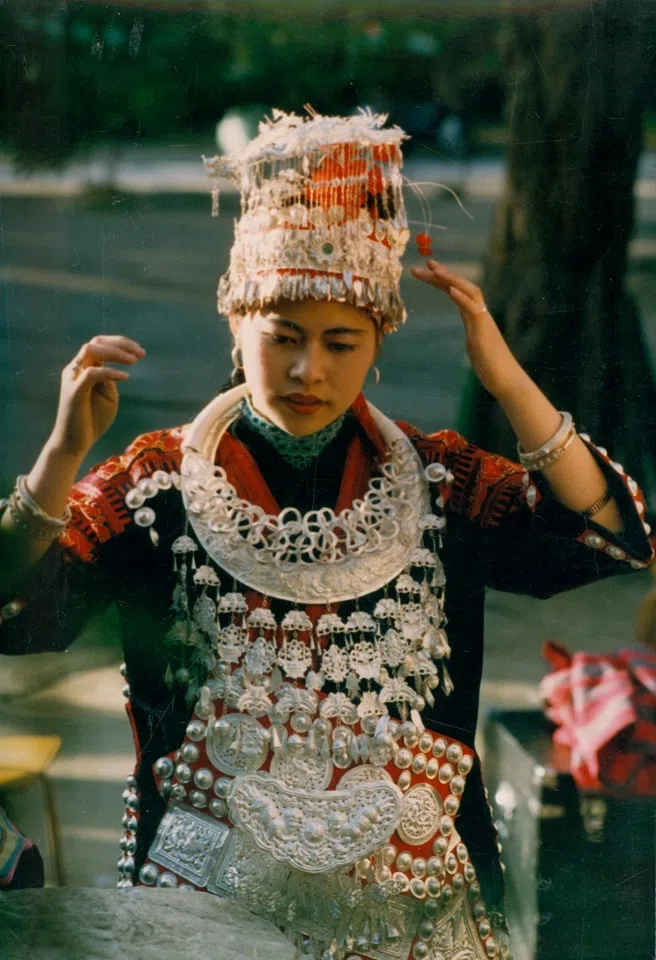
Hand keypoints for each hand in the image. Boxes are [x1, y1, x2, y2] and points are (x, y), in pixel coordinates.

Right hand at [49, 335, 145, 458]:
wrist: (74, 443)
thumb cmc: (92, 421)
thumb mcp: (108, 396)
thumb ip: (111, 380)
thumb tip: (119, 368)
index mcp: (84, 368)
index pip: (100, 345)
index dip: (121, 344)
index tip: (140, 352)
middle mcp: (76, 369)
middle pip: (96, 342)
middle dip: (120, 343)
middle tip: (141, 353)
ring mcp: (73, 379)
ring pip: (91, 350)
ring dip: (115, 352)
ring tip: (134, 361)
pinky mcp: (74, 392)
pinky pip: (92, 373)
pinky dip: (110, 371)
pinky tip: (125, 377)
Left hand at [411, 260, 524, 400]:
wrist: (504, 378)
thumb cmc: (491, 366)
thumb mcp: (477, 347)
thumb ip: (474, 338)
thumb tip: (471, 339)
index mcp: (474, 316)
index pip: (456, 292)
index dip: (442, 279)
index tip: (427, 269)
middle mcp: (479, 313)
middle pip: (461, 286)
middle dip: (442, 274)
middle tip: (424, 262)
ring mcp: (482, 320)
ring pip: (469, 291)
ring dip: (451, 279)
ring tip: (435, 269)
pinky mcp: (484, 330)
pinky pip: (473, 309)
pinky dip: (462, 298)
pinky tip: (450, 290)